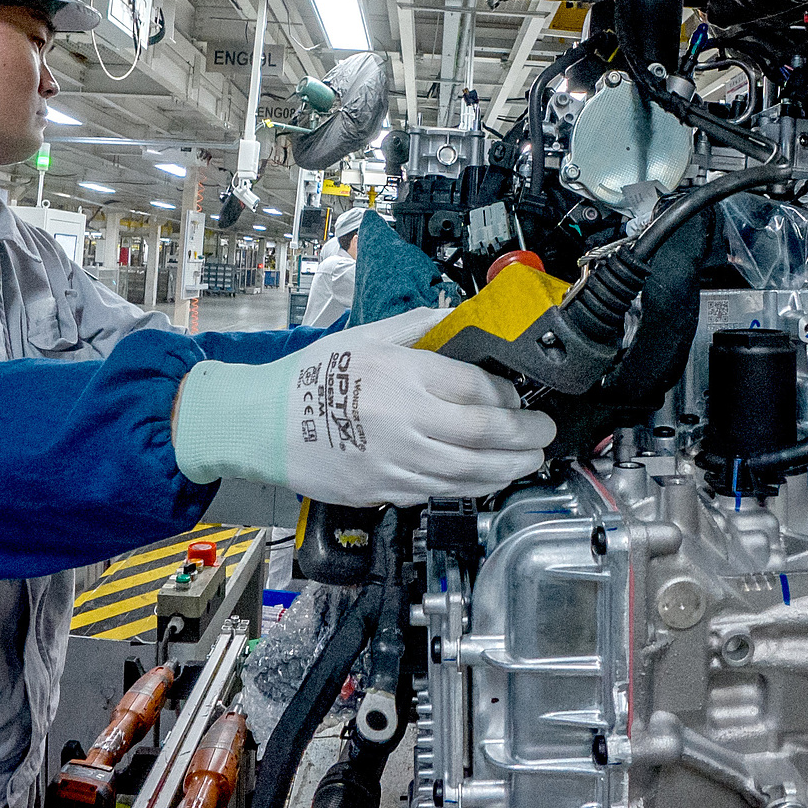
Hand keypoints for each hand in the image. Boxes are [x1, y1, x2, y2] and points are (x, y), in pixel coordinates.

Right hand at [173, 308, 554, 506]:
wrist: (262, 423)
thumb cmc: (312, 377)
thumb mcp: (367, 336)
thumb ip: (420, 326)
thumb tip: (458, 315)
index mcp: (406, 377)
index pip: (479, 390)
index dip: (508, 396)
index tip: (516, 396)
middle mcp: (408, 423)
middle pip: (487, 435)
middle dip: (526, 436)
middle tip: (545, 433)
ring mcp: (397, 462)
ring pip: (470, 473)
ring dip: (509, 469)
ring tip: (529, 461)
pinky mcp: (384, 490)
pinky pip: (439, 492)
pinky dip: (471, 488)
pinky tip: (486, 480)